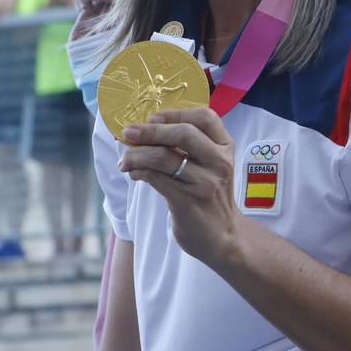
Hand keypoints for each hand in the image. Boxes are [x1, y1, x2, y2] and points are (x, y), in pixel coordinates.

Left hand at [118, 107, 240, 267]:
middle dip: (149, 130)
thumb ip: (191, 146)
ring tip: (125, 160)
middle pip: (182, 133)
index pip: (205, 117)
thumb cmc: (209, 196)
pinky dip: (139, 171)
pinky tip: (134, 173)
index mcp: (225, 147)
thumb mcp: (211, 166)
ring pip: (163, 157)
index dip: (176, 113)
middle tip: (128, 133)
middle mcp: (219, 162)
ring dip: (136, 154)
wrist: (222, 237)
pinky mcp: (188, 202)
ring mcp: (205, 183)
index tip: (153, 117)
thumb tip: (148, 128)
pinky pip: (156, 178)